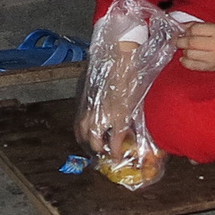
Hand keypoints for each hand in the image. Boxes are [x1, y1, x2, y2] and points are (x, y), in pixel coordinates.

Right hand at [78, 43, 139, 157]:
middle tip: (103, 151)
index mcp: (117, 116)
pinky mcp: (84, 98)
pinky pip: (78, 118)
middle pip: (93, 139)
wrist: (119, 57)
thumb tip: (128, 130)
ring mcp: (90, 106)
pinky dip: (80, 127)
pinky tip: (85, 128)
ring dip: (86, 139)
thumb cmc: (131, 77)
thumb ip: (130, 118)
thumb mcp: (135, 101)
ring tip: (92, 142)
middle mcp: (101, 114)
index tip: (117, 157)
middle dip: (97, 148)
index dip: (115, 153)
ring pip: (82, 129)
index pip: (114, 142)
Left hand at [177, 23, 214, 71]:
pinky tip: (186, 57)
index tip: (185, 31)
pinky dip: (184, 61)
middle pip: (191, 42)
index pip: (195, 29)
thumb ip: (198, 26)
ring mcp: (212, 58)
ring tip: (186, 48)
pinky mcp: (209, 68)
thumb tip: (181, 27)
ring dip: (184, 50)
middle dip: (181, 41)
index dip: (187, 30)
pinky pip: (191, 65)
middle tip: (180, 40)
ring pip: (189, 54)